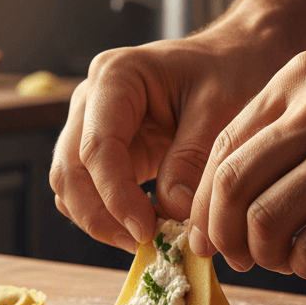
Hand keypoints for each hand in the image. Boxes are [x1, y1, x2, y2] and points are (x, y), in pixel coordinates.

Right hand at [50, 33, 272, 251]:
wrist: (236, 60)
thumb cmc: (232, 72)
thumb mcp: (222, 109)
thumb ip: (193, 160)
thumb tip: (173, 213)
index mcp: (116, 76)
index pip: (97, 147)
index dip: (115, 197)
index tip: (146, 231)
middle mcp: (91, 100)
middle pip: (70, 170)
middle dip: (100, 215)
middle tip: (143, 244)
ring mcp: (90, 125)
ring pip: (69, 185)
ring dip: (99, 220)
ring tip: (146, 240)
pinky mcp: (102, 149)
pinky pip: (87, 191)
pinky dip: (106, 216)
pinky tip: (144, 228)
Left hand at [188, 49, 305, 276]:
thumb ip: (289, 128)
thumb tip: (230, 196)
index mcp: (299, 80)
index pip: (223, 148)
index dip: (204, 201)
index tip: (207, 233)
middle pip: (231, 185)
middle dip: (221, 234)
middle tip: (235, 257)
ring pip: (265, 220)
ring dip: (262, 254)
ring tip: (280, 259)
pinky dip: (303, 265)